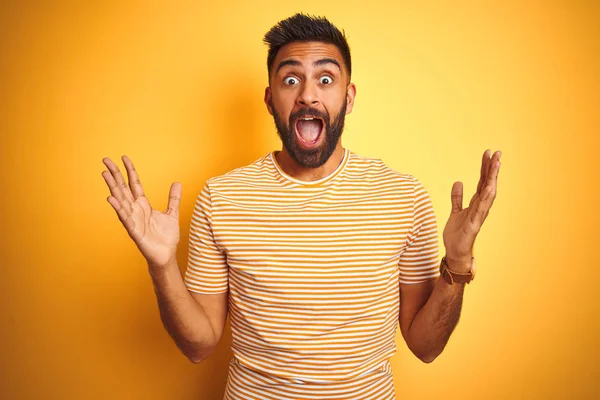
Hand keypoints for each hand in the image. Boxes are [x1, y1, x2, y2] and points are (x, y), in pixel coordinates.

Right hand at [101, 155, 181, 268]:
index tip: (124, 157)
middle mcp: (135, 210)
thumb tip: (177, 182)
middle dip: (115, 174)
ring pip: (121, 200)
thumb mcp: (172, 214)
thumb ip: (173, 199)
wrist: (167, 255)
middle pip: (123, 188)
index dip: (129, 170)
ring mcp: (133, 219)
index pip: (134, 183)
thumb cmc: (166, 237)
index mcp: (143, 205)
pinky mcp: (134, 231)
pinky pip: (125, 218)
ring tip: (105, 174)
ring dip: (113, 187)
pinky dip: (118, 208)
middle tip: (105, 160)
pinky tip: (110, 198)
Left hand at [442, 149, 501, 270]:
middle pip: (488, 184)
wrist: (454, 251)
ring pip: (488, 193)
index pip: (483, 181)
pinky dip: (486, 198)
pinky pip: (481, 208)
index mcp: (476, 203)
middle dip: (492, 168)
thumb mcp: (455, 211)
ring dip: (492, 178)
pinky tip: (490, 187)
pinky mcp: (474, 223)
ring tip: (496, 164)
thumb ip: (457, 198)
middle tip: (497, 152)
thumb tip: (458, 182)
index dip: (485, 168)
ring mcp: (479, 214)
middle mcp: (481, 207)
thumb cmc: (457, 233)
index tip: (488, 153)